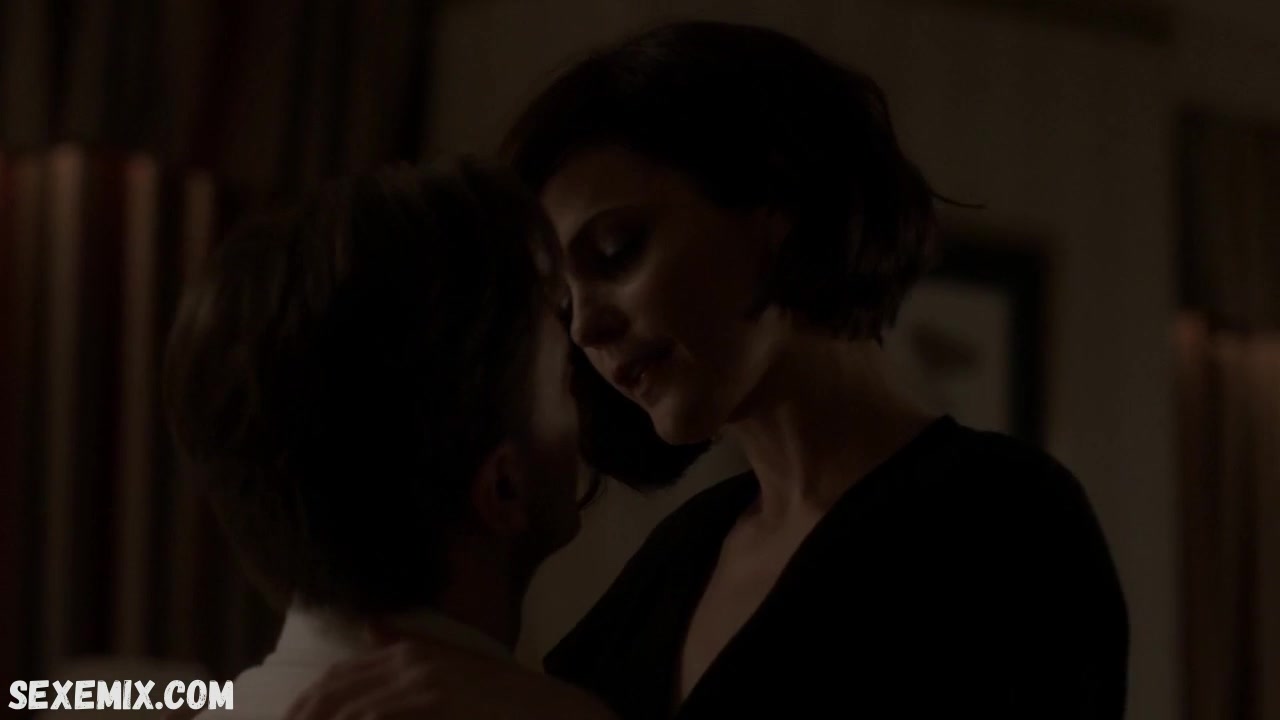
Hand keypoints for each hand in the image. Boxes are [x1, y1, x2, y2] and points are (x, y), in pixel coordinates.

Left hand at [283, 637, 617, 719]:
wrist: (551, 711)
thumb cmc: (502, 698)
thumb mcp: (454, 662)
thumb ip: (411, 644)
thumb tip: (370, 626)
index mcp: (410, 653)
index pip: (338, 676)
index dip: (307, 703)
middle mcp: (411, 664)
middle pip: (335, 693)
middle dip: (305, 714)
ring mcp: (423, 687)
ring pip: (353, 710)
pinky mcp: (435, 705)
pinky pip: (379, 717)